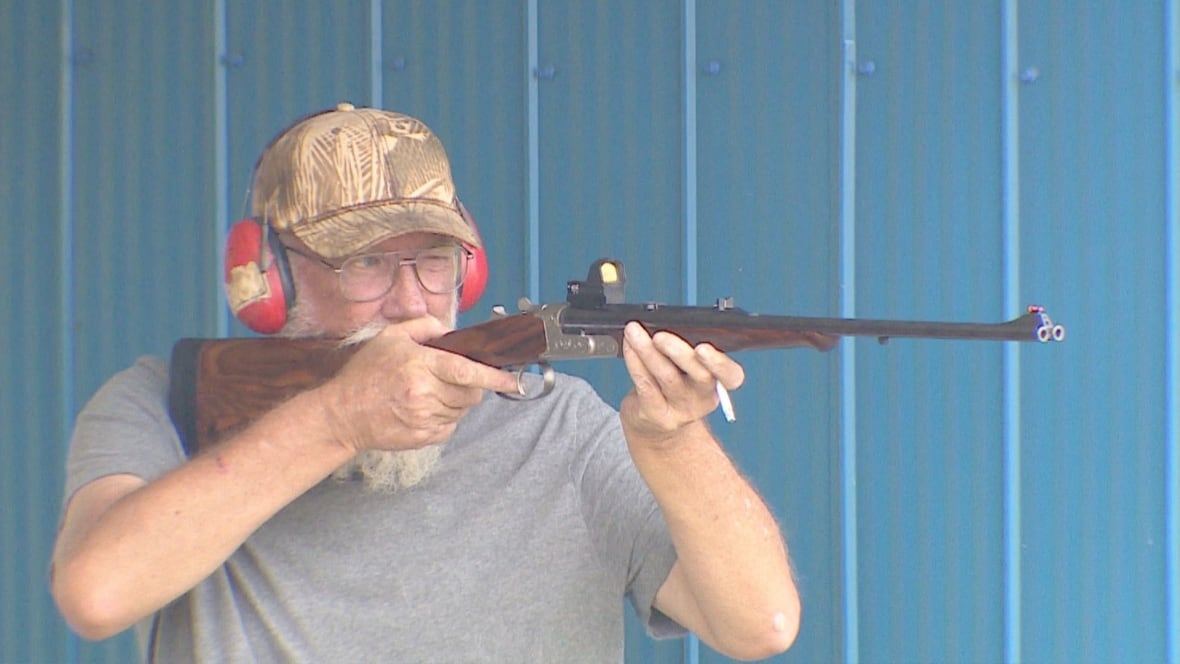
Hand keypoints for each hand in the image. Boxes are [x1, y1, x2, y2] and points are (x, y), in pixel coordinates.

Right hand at [317, 316, 521, 452]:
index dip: (494, 376)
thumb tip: (450, 331)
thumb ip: (424, 327)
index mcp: (420, 365)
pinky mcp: (422, 438)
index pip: (467, 371)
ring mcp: (424, 418)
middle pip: (471, 394)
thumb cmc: (365, 374)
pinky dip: (445, 418)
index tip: (514, 379)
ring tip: (431, 393)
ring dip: (456, 402)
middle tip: (452, 379)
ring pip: (462, 411)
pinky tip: (424, 409)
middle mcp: (424, 393)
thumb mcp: (390, 338)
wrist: (343, 414)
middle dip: (471, 386)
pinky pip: (450, 427)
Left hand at [618, 322, 745, 447]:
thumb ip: (686, 349)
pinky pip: (645, 384)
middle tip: (660, 336)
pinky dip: (634, 361)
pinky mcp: (656, 414)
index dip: (720, 363)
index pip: (732, 376)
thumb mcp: (687, 368)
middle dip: (678, 352)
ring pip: (666, 376)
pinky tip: (629, 347)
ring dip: (647, 351)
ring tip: (634, 332)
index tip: (703, 348)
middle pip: (699, 375)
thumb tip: (667, 322)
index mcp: (717, 382)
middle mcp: (703, 398)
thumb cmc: (673, 384)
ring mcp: (680, 410)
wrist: (655, 423)